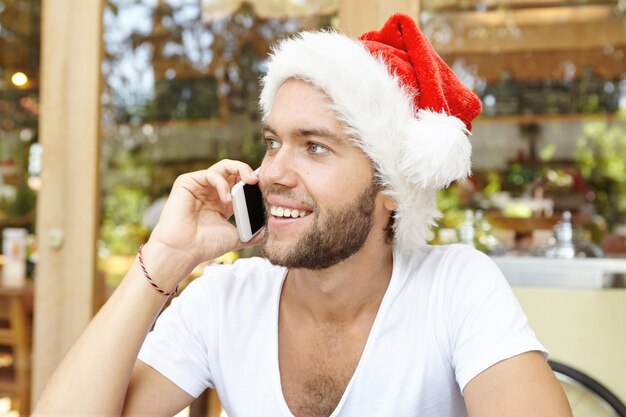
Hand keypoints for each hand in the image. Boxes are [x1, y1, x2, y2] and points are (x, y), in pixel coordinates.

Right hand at [146, 160, 262, 273]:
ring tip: (249, 182)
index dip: (253, 182)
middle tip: (258, 179)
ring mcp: (199, 186)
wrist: (184, 251)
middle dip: (248, 171)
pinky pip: (209, 174)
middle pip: (233, 170)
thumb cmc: (205, 245)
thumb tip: (267, 231)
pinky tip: (226, 198)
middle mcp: (211, 191)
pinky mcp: (186, 182)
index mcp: (222, 202)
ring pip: (223, 167)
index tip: (267, 187)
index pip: (240, 183)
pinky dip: (222, 183)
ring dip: (239, 170)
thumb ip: (251, 232)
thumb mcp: (236, 237)